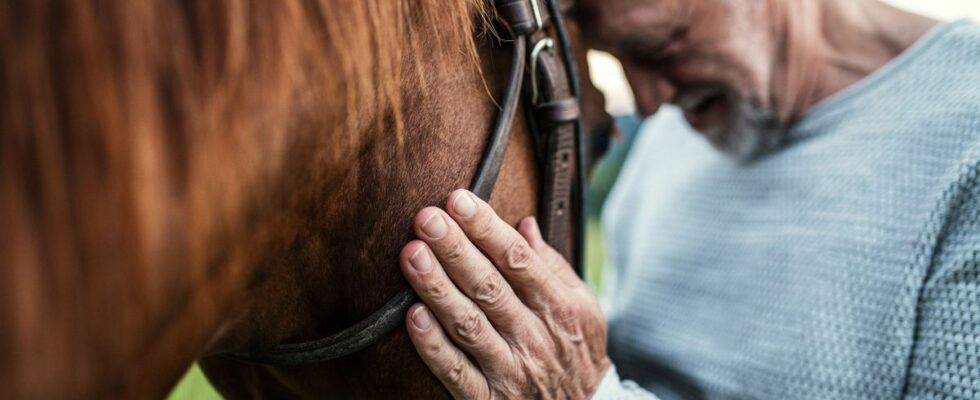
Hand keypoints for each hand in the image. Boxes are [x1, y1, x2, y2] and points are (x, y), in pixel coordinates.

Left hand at [399, 189, 610, 398]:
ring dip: (437, 288)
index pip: (518, 259)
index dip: (486, 227)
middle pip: (489, 285)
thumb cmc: (579, 353)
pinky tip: (413, 317)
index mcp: (559, 307)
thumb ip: (553, 266)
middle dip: (455, 249)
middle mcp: (535, 336)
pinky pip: (456, 372)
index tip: (458, 199)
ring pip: (468, 323)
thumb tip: (524, 224)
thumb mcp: (583, 308)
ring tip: (411, 254)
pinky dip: (434, 345)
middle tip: (426, 218)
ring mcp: (511, 370)